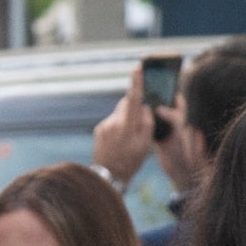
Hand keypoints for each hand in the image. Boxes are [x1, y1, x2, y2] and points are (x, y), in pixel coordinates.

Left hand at [93, 65, 156, 187]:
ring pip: (120, 114)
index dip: (136, 82)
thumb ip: (146, 123)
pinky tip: (119, 143)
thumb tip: (144, 108)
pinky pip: (112, 122)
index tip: (137, 68)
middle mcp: (113, 122)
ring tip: (127, 140)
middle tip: (139, 127)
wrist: (107, 176)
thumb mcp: (145, 145)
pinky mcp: (99, 130)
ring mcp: (104, 126)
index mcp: (127, 126)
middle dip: (134, 110)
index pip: (133, 99)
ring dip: (126, 120)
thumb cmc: (130, 161)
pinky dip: (118, 128)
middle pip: (126, 105)